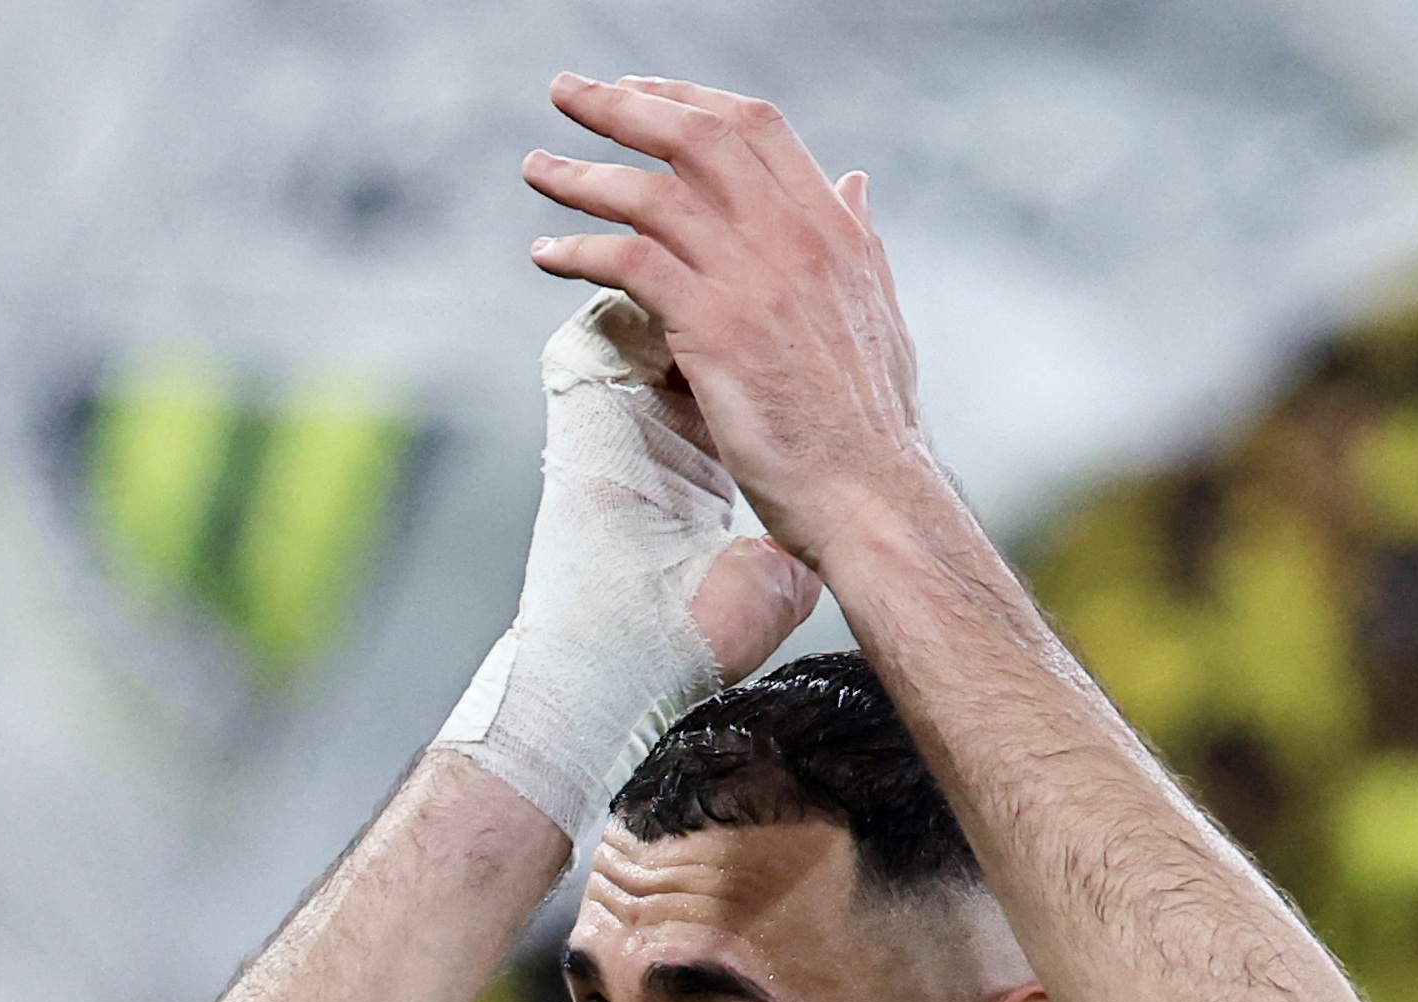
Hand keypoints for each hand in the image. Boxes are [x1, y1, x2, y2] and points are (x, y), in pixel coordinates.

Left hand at [525, 75, 937, 571]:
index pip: (754, 126)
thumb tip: (854, 182)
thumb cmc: (871, 423)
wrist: (869, 493)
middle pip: (696, 136)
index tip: (640, 92)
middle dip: (622, 104)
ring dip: (582, 174)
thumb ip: (860, 240)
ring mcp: (753, 278)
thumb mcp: (881, 311)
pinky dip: (580, 248)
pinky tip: (547, 254)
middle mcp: (794, 237)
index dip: (689, 98)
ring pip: (652, 192)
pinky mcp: (715, 326)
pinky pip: (630, 260)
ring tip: (536, 168)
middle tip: (567, 92)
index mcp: (833, 228)